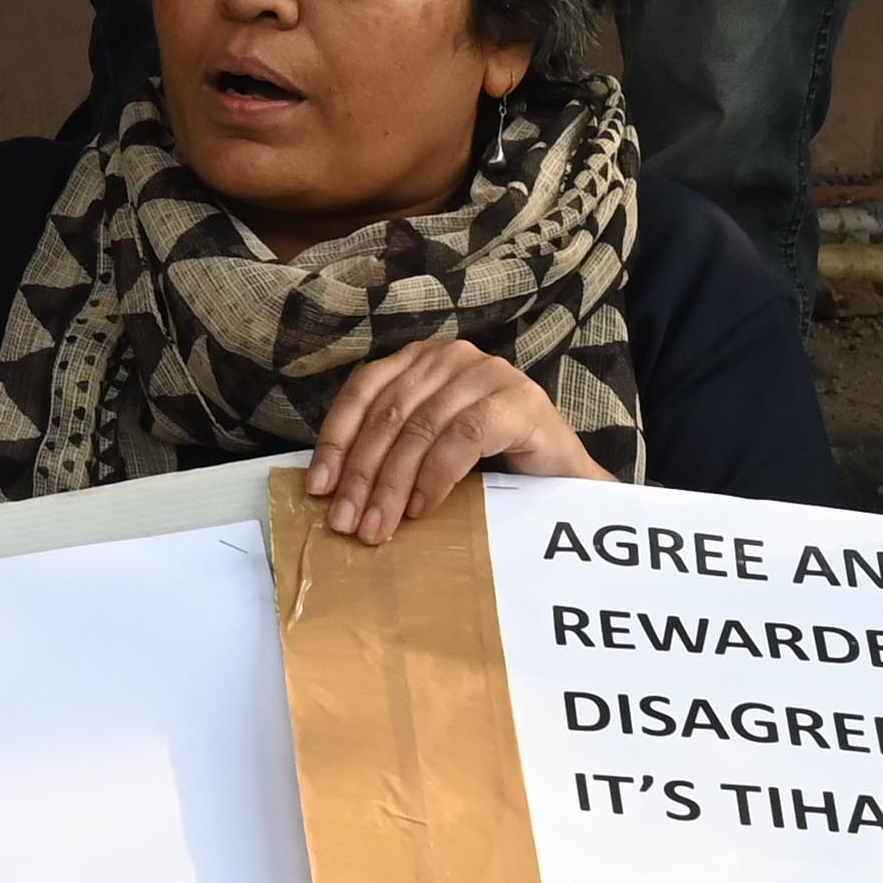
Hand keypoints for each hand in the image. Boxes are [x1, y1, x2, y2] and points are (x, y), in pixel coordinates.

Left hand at [305, 339, 602, 540]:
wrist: (564, 480)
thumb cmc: (488, 466)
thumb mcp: (426, 450)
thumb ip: (388, 450)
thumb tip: (331, 488)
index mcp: (419, 360)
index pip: (363, 392)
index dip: (336, 440)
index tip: (318, 487)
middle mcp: (450, 356)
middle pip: (389, 413)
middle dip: (362, 473)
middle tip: (347, 522)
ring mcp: (488, 373)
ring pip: (421, 427)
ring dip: (393, 483)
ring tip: (379, 525)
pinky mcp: (520, 399)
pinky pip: (464, 436)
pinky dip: (437, 475)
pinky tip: (422, 507)